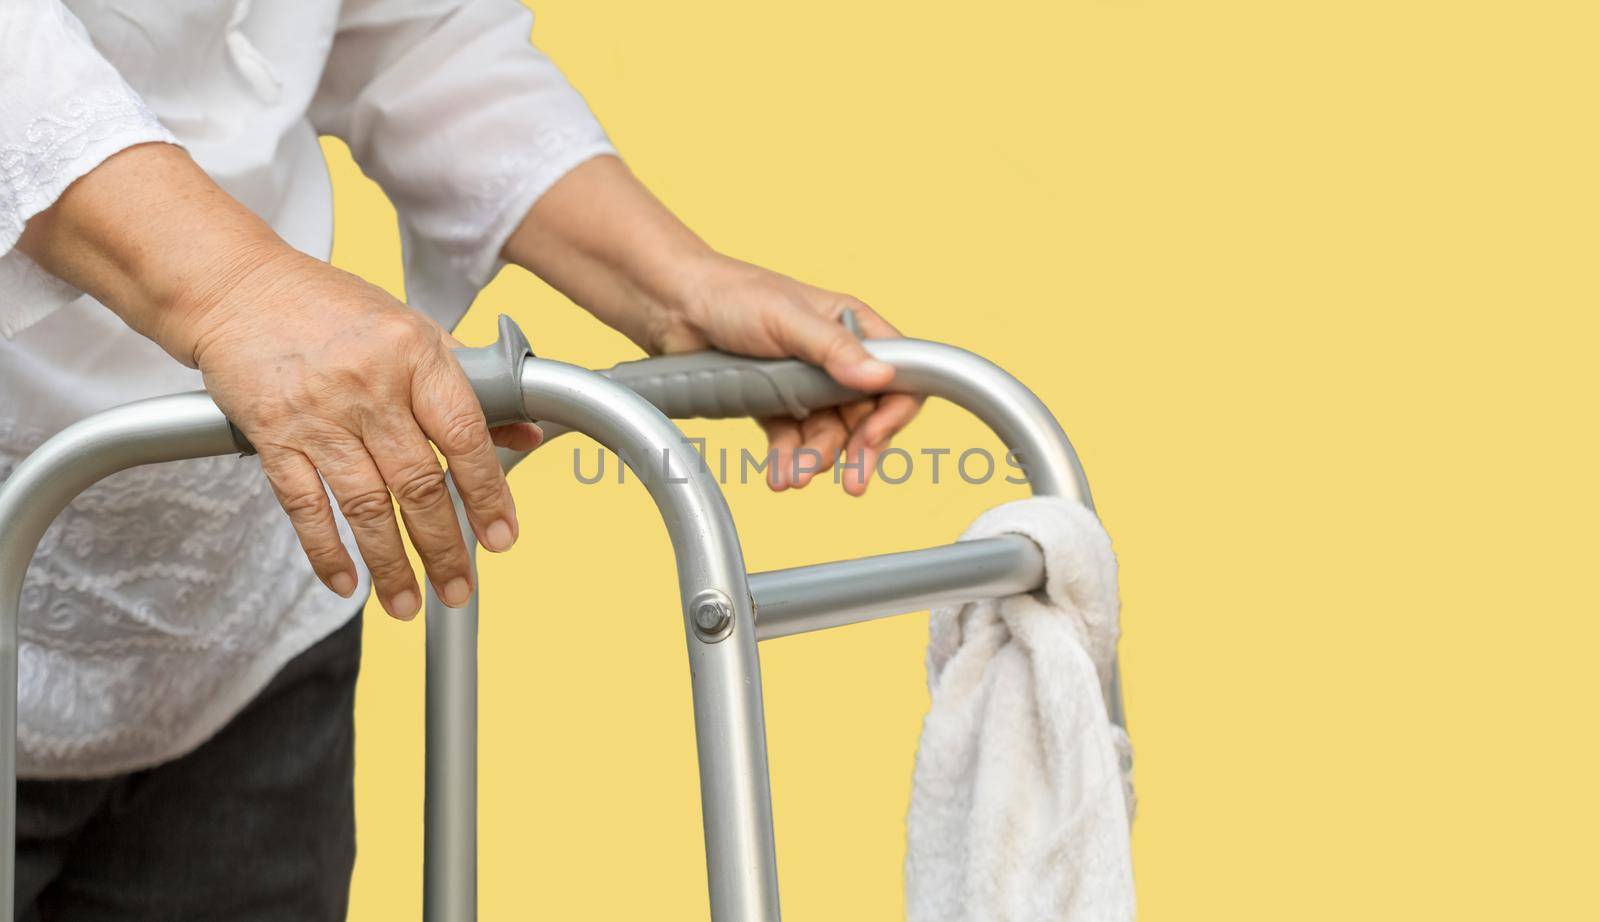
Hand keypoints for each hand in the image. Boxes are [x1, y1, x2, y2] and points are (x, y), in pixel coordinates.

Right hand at [186, 246, 540, 617]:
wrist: (236, 286)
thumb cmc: (333, 307)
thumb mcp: (413, 329)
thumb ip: (469, 382)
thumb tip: (524, 435)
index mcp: (414, 355)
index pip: (463, 436)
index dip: (488, 494)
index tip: (501, 538)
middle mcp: (369, 385)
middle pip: (417, 483)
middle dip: (443, 547)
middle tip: (459, 589)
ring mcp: (318, 413)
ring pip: (365, 504)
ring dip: (389, 564)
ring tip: (408, 604)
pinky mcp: (272, 433)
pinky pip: (304, 504)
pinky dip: (326, 550)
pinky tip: (347, 582)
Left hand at [651, 255, 922, 494]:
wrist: (672, 308)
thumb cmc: (732, 294)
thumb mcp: (788, 319)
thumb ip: (834, 350)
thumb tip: (880, 378)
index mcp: (853, 326)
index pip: (899, 375)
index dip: (894, 411)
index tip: (873, 438)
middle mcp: (836, 357)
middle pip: (867, 414)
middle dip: (859, 449)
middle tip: (853, 482)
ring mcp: (806, 383)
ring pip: (829, 433)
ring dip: (817, 459)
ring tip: (794, 476)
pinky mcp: (776, 403)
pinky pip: (793, 440)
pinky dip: (789, 459)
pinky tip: (779, 475)